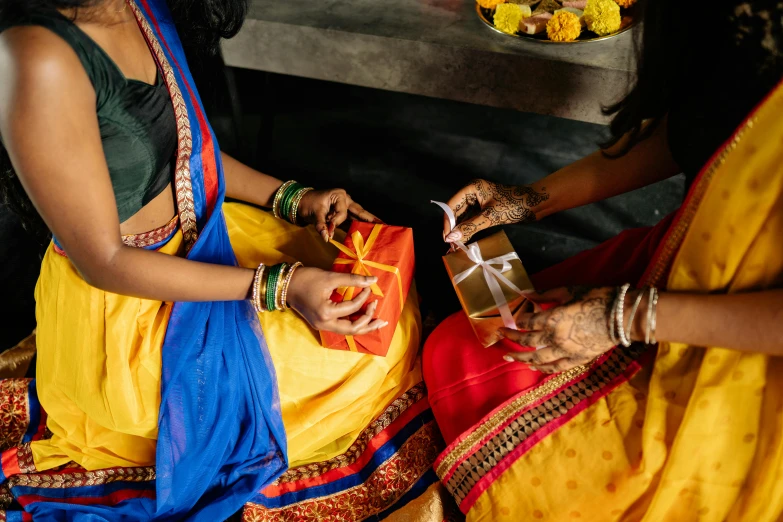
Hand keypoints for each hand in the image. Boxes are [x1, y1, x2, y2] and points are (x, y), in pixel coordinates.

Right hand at [286, 266, 387, 334]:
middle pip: (353, 329)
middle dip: (369, 322)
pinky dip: (353, 324)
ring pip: (348, 331)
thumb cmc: (306, 279)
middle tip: (381, 316)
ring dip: (363, 326)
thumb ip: (352, 280)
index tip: (369, 287)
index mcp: (326, 313)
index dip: (364, 297)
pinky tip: (363, 320)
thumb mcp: (330, 277)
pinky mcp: (321, 323)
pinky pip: (341, 327)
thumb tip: (373, 281)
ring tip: (378, 323)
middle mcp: (325, 324)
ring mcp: (322, 326)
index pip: (352, 308)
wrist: (284, 285)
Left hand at [298, 188, 379, 241]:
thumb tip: (327, 237)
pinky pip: (353, 221)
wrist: (301, 203)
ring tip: (381, 227)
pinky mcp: (343, 215)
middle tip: (383, 224)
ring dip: (368, 223)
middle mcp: (345, 200)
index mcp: (339, 195)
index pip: (343, 212)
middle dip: (371, 218)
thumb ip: (321, 225)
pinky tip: (369, 231)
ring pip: (359, 216)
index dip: (337, 221)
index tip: (329, 226)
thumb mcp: (314, 213)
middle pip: (360, 211)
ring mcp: (346, 207)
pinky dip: (360, 226)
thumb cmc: (308, 203)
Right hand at [443, 179, 548, 242]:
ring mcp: (478, 201)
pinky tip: (465, 240)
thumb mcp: (490, 217)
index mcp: (472, 188)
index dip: (447, 222)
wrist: (536, 203)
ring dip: (459, 231)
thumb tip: (451, 238)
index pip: (451, 205)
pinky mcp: (485, 209)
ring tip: (456, 245)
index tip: (446, 238)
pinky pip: (471, 220)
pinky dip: (468, 230)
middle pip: (455, 212)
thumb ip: (470, 227)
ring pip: (463, 217)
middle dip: (452, 228)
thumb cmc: (514, 205)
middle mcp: (473, 193)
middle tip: (450, 245)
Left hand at [499, 286, 615, 372]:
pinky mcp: (577, 360)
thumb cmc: (596, 297)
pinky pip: (556, 367)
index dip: (517, 319)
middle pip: (527, 341)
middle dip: (511, 337)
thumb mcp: (569, 290)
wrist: (623, 316)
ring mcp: (566, 352)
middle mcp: (555, 338)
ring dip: (521, 357)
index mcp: (552, 318)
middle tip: (500, 335)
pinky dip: (543, 368)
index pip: (527, 322)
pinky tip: (533, 367)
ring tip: (508, 357)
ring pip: (537, 358)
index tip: (512, 317)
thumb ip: (545, 294)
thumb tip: (525, 293)